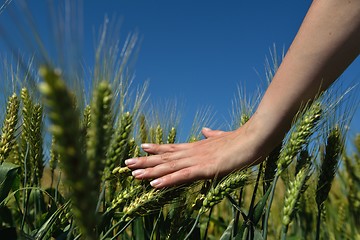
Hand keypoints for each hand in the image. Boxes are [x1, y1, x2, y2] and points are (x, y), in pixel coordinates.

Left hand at [125, 126, 264, 187]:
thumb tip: (205, 130)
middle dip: (145, 161)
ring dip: (150, 171)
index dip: (157, 149)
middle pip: (165, 157)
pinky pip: (182, 176)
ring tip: (132, 173)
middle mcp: (193, 152)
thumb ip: (213, 135)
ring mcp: (197, 160)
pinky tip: (153, 184)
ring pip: (169, 166)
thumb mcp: (224, 137)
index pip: (172, 148)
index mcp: (197, 146)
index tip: (142, 147)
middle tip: (126, 163)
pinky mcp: (205, 169)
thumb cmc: (242, 139)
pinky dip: (167, 180)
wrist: (254, 138)